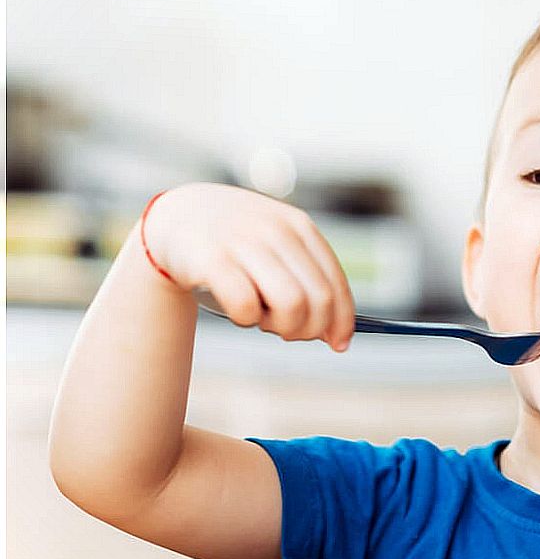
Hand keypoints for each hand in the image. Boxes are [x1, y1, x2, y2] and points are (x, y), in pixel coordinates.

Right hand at [142, 183, 355, 351]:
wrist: (177, 215)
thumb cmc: (236, 243)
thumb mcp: (276, 247)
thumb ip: (306, 280)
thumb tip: (334, 333)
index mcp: (300, 227)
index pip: (336, 283)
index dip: (342, 321)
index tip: (339, 344)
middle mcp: (277, 231)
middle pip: (319, 300)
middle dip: (310, 329)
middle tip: (289, 332)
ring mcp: (245, 242)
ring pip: (291, 305)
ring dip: (281, 327)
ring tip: (263, 320)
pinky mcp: (212, 259)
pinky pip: (247, 307)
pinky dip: (247, 320)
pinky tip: (239, 312)